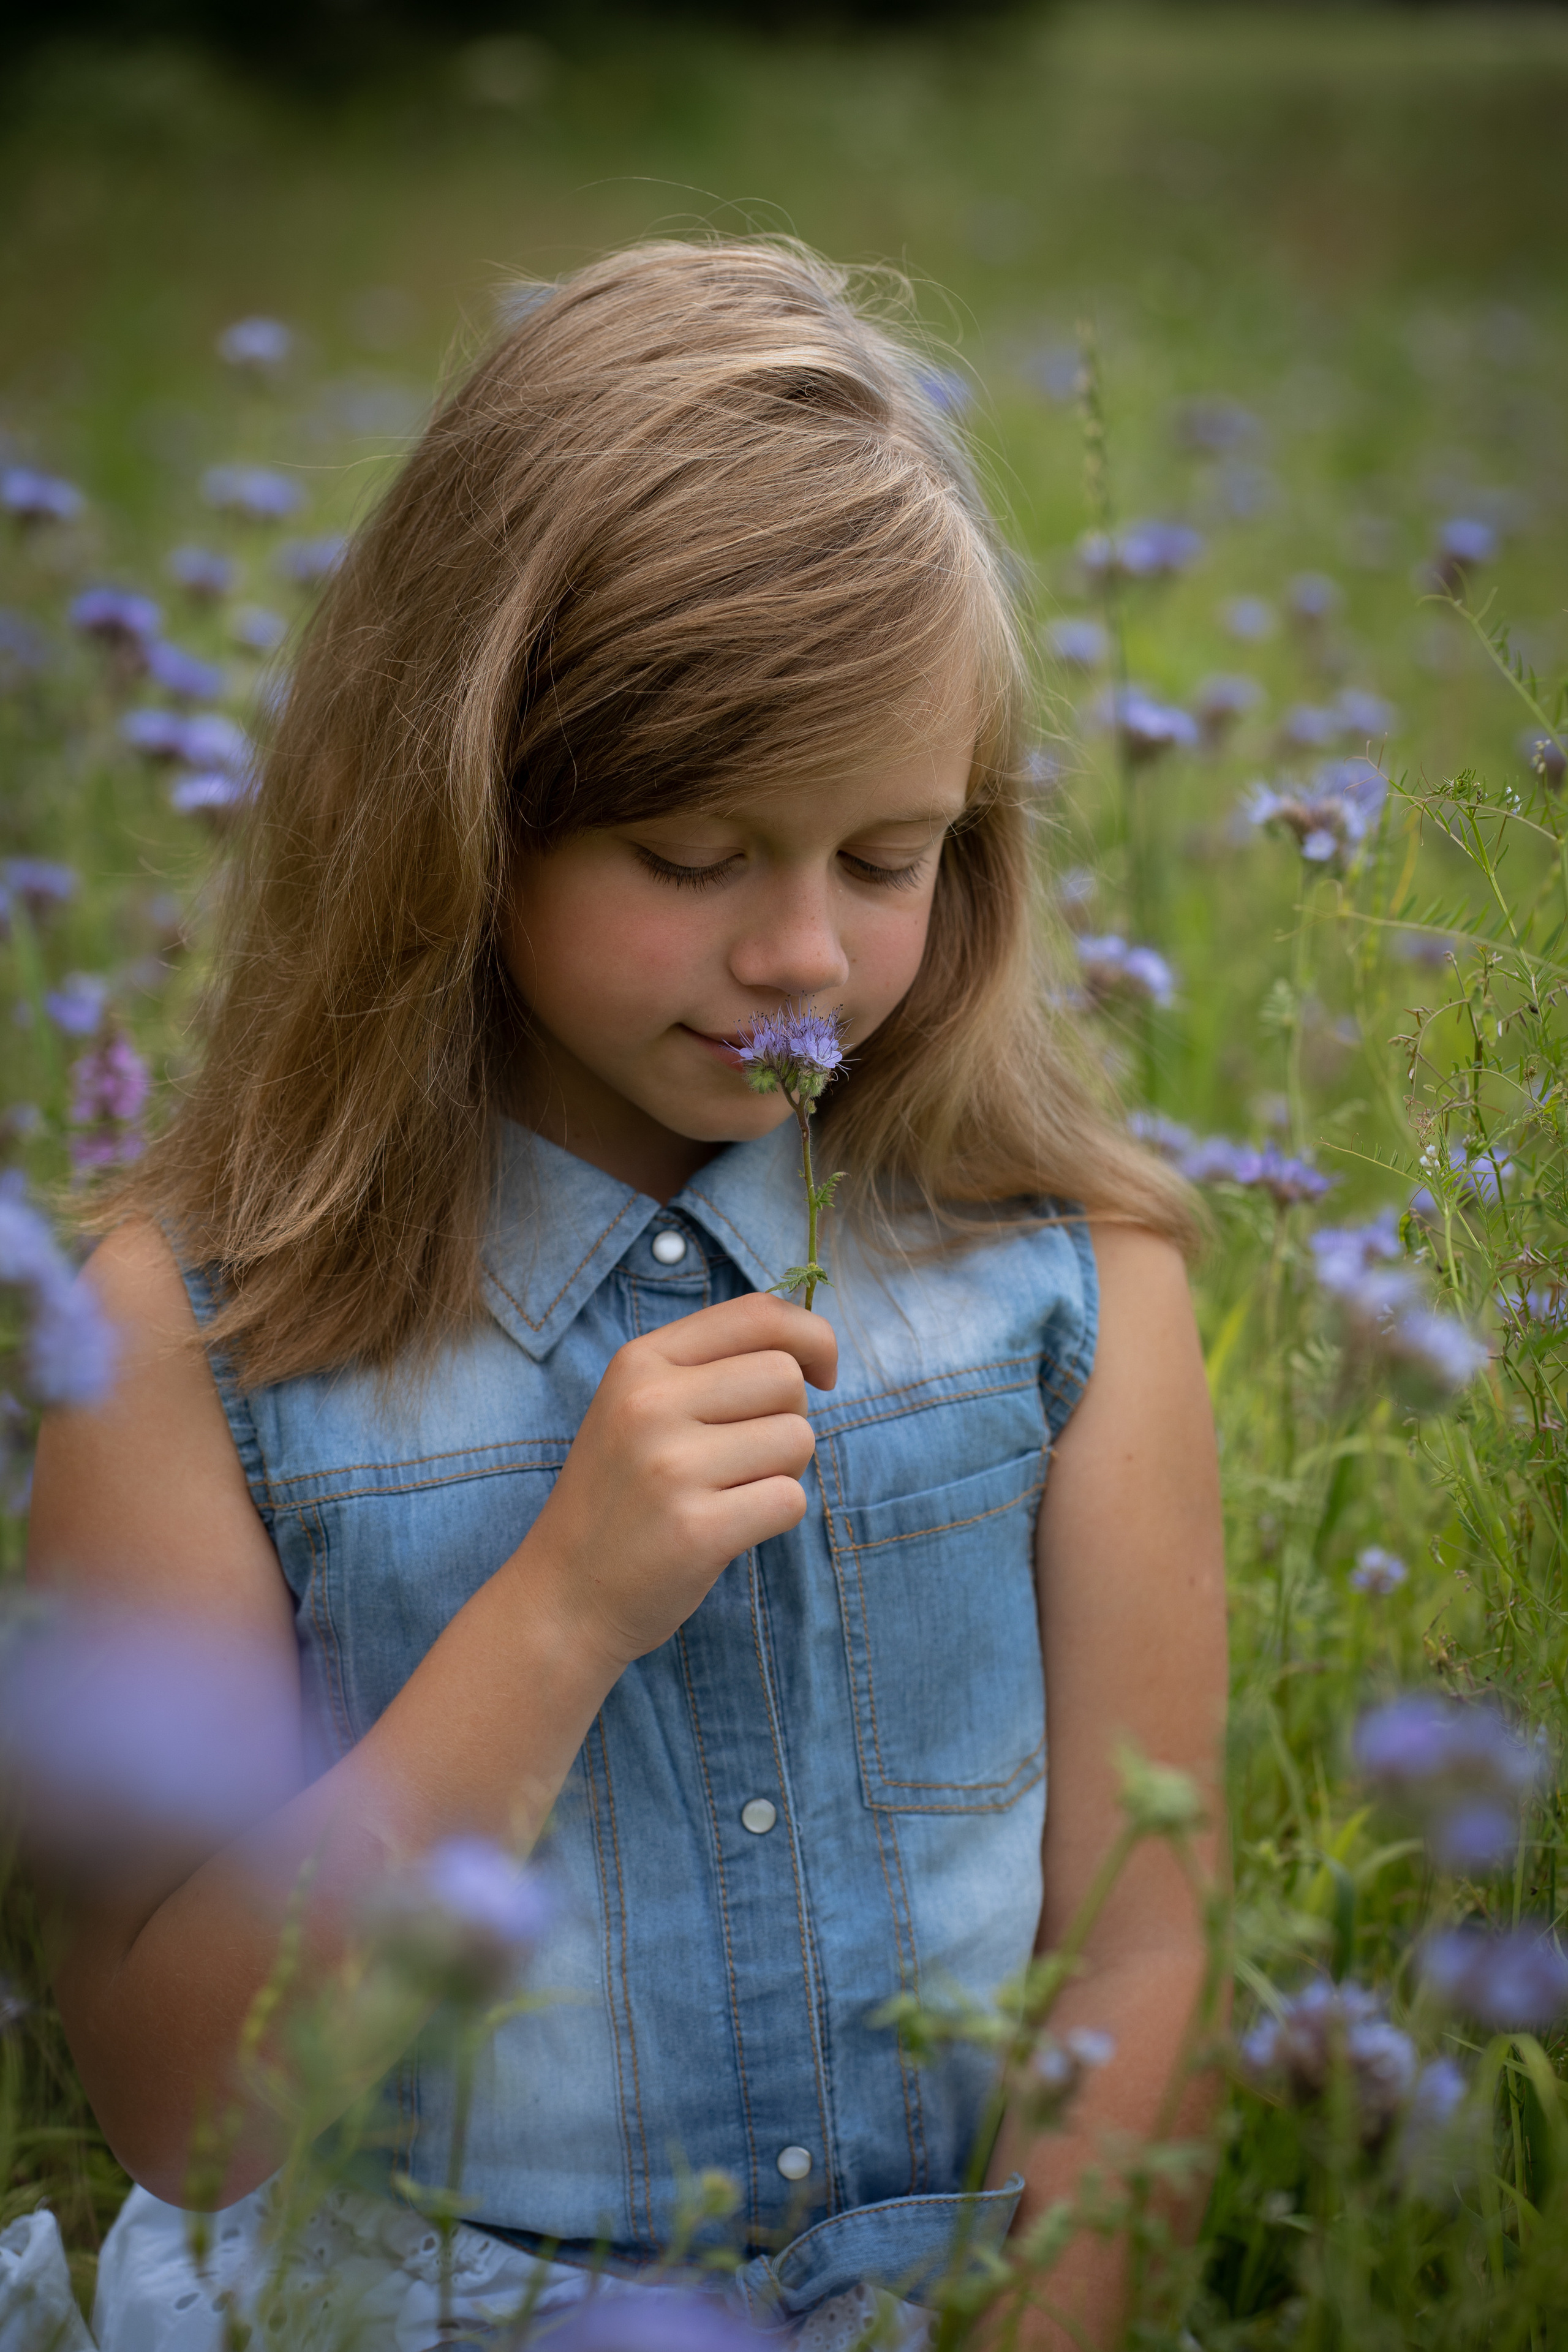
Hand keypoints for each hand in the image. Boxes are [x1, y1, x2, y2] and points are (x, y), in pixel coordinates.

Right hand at [515, 1294, 836, 1670]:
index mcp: (639, 1362)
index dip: (813, 1337)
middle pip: (786, 1377)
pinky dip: (776, 1515)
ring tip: (730, 1493)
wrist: (564, 1596)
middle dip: (790, 1417)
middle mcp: (650, 1403)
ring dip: (784, 1470)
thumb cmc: (622, 1497)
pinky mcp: (696, 1529)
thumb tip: (814, 1351)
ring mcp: (670, 1466)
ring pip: (798, 1438)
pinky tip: (730, 1528)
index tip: (822, 1374)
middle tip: (747, 1457)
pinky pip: (790, 1500)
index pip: (758, 1313)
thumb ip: (711, 1368)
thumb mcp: (640, 1408)